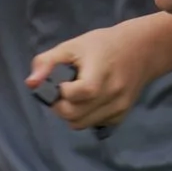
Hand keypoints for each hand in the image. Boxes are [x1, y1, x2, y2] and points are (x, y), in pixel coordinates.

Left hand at [28, 22, 157, 130]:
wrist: (141, 50)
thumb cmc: (102, 45)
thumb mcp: (73, 46)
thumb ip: (48, 62)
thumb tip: (30, 84)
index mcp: (100, 73)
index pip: (78, 94)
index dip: (63, 92)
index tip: (63, 81)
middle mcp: (112, 94)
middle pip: (74, 115)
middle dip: (61, 106)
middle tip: (63, 91)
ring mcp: (119, 108)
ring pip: (81, 124)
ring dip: (71, 114)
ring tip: (75, 96)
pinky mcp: (121, 116)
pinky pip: (94, 125)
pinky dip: (86, 117)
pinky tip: (89, 101)